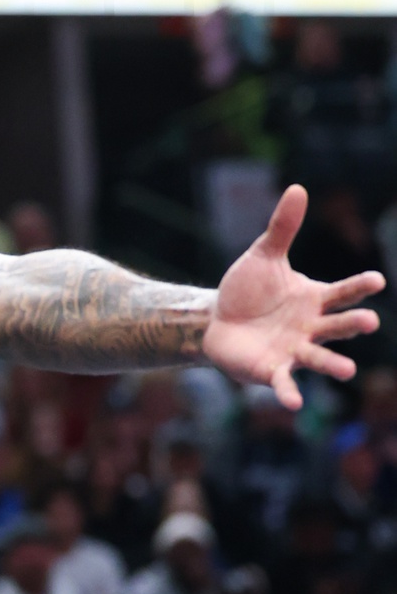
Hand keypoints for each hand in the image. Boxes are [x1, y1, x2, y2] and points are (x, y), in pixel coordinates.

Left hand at [205, 185, 383, 408]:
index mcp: (314, 299)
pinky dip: (289, 392)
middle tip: (370, 322)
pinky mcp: (271, 370)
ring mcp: (293, 350)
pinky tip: (293, 405)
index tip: (376, 281)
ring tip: (347, 372)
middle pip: (337, 326)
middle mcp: (311, 327)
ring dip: (333, 365)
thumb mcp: (263, 256)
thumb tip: (298, 188)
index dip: (359, 287)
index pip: (342, 291)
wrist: (216, 320)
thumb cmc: (247, 290)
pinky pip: (284, 383)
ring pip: (319, 358)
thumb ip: (282, 227)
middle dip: (353, 324)